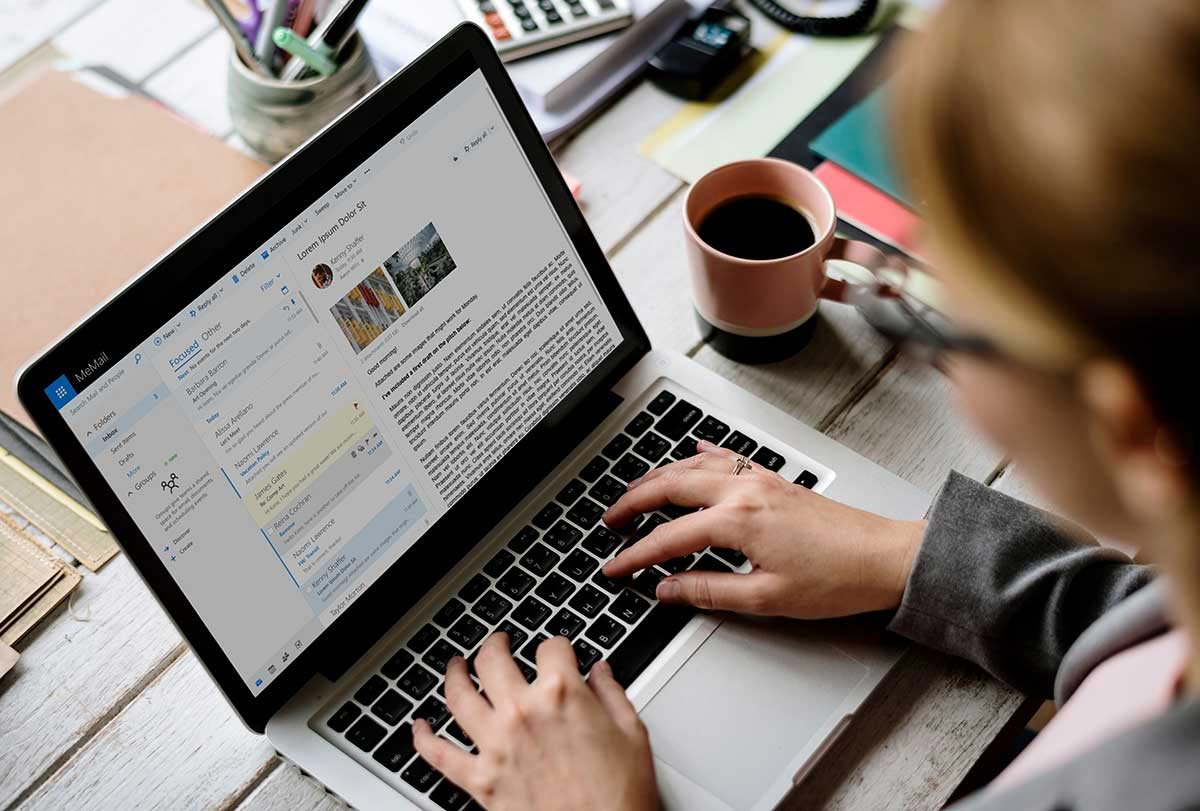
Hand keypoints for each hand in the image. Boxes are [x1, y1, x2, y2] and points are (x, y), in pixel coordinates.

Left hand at [413, 633, 657, 810]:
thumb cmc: (620, 798)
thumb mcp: (632, 736)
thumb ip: (613, 695)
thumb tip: (602, 672)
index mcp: (563, 695)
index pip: (551, 647)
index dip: (557, 647)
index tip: (558, 653)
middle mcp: (523, 713)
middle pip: (493, 660)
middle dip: (495, 644)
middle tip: (498, 643)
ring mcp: (496, 746)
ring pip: (458, 696)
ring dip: (454, 674)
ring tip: (456, 665)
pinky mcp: (480, 781)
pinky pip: (438, 754)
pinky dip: (423, 738)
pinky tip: (419, 726)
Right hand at [601, 441, 924, 618]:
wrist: (886, 558)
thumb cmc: (838, 579)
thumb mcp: (766, 598)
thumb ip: (708, 591)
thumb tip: (668, 589)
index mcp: (737, 521)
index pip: (668, 538)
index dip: (635, 555)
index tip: (614, 567)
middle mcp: (744, 491)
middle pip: (670, 486)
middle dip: (632, 502)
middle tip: (609, 520)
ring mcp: (760, 480)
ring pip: (692, 466)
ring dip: (658, 477)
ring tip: (634, 491)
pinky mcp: (774, 480)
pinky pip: (726, 457)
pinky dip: (700, 455)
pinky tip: (691, 453)